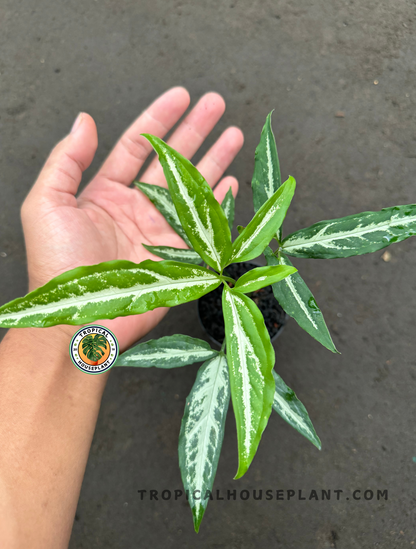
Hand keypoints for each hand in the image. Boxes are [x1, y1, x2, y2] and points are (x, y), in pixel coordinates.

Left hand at [21, 87, 243, 350]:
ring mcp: (159, 231)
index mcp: (104, 193)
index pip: (137, 146)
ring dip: (214, 159)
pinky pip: (204, 222)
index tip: (181, 96)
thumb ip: (66, 160)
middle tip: (216, 105)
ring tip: (233, 134)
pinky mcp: (178, 255)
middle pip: (171, 160)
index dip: (159, 119)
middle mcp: (135, 208)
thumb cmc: (56, 265)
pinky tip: (231, 181)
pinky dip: (219, 202)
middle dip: (195, 130)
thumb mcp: (46, 204)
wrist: (80, 319)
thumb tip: (84, 121)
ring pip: (193, 186)